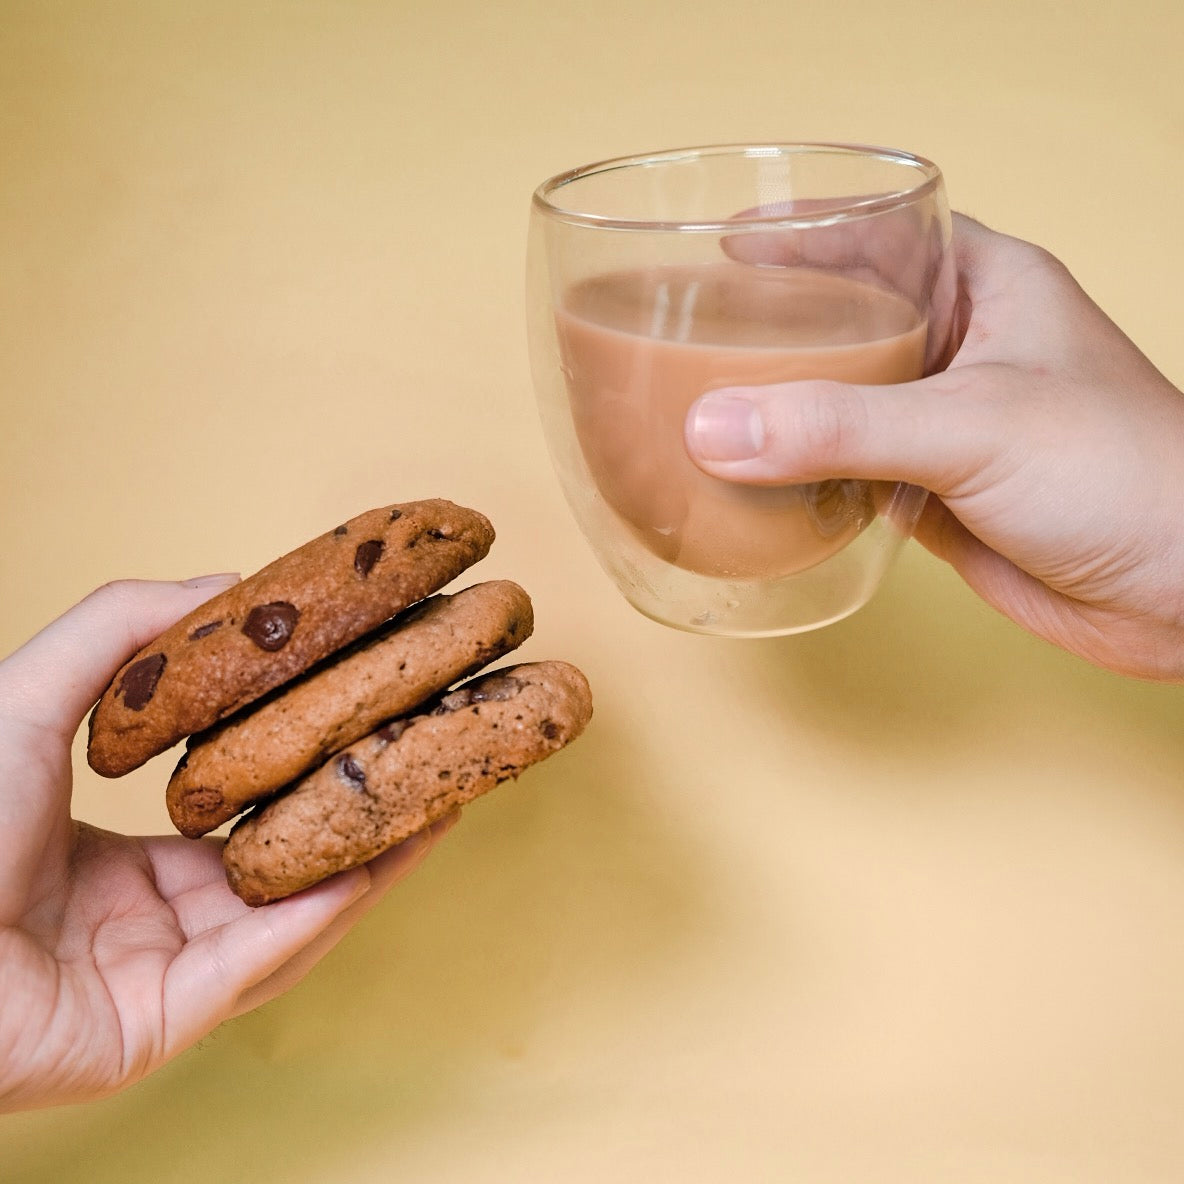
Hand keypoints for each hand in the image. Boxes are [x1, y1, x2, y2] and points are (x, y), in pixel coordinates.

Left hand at [0, 577, 455, 1111]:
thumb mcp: (30, 694)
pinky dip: (317, 913)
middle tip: (426, 766)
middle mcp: (146, 925)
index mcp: (117, 865)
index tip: (364, 725)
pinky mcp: (160, 1026)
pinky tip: (373, 862)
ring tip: (436, 807)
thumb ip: (121, 629)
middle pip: (277, 873)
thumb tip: (225, 583)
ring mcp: (157, 979)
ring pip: (285, 920)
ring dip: (364, 864)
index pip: (237, 822)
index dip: (305, 773)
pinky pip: (254, 965)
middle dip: (353, 821)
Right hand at [685, 214, 1183, 681]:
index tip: (725, 248)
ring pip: (842, 402)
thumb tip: (714, 429)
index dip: (804, 233)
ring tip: (701, 404)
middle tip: (695, 331)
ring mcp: (944, 424)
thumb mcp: (972, 427)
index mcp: (988, 286)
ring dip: (781, 409)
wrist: (1177, 592)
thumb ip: (841, 427)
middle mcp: (963, 346)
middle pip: (848, 319)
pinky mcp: (933, 493)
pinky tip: (750, 481)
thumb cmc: (1120, 475)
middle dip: (777, 326)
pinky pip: (847, 472)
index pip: (881, 233)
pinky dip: (799, 477)